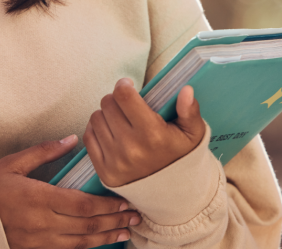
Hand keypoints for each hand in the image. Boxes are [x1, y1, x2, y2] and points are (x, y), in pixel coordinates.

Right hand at [0, 134, 141, 248]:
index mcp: (38, 198)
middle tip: (136, 217)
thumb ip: (44, 151)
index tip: (126, 201)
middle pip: (87, 226)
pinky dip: (86, 247)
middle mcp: (41, 223)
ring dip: (105, 238)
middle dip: (114, 221)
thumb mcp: (13, 163)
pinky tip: (99, 242)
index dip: (107, 206)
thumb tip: (71, 139)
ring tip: (125, 232)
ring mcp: (38, 241)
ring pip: (80, 243)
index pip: (82, 205)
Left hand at [84, 79, 205, 187]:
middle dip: (116, 99)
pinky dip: (95, 129)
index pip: (124, 96)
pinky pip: (89, 137)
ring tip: (119, 119)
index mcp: (153, 135)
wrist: (174, 195)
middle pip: (107, 104)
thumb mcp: (193, 133)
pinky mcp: (104, 172)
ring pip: (96, 118)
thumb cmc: (182, 157)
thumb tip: (186, 89)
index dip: (123, 85)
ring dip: (105, 114)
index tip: (128, 85)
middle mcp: (131, 148)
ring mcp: (115, 162)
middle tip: (125, 105)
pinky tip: (109, 130)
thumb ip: (189, 111)